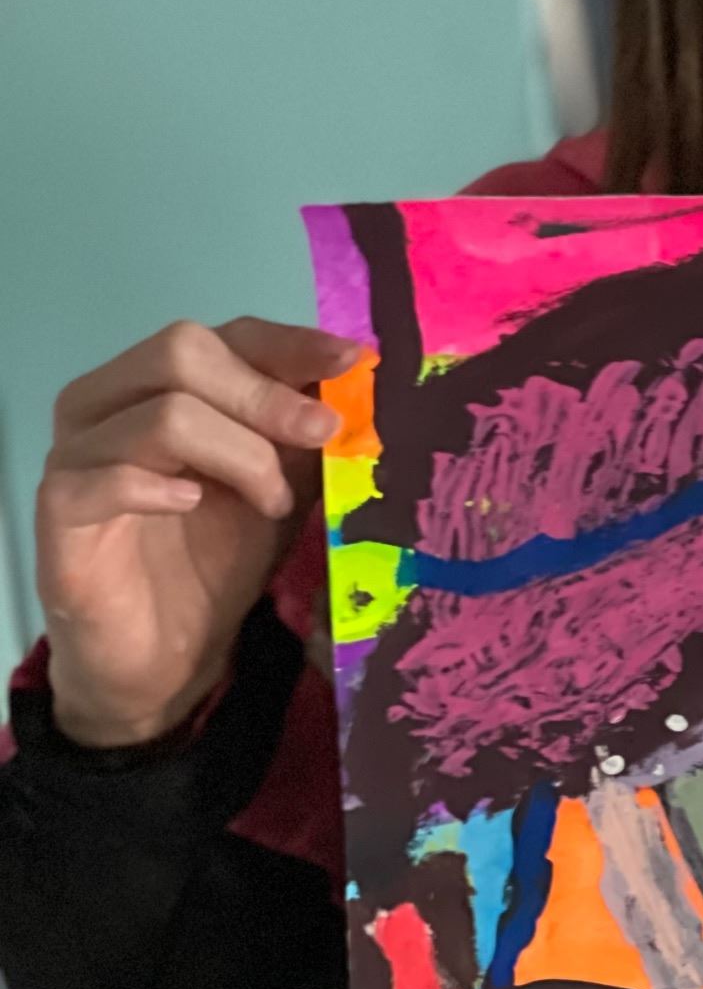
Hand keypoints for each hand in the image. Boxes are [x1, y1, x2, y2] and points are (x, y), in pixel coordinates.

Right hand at [35, 318, 359, 747]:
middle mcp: (106, 403)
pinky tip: (192, 504)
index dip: (290, 342)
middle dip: (266, 393)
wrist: (167, 655)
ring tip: (272, 503)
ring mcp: (75, 454)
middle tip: (321, 433)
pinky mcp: (59, 512)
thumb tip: (356, 378)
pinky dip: (160, 486)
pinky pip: (106, 478)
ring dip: (239, 453)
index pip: (224, 334)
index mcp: (159, 383)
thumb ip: (302, 431)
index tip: (352, 361)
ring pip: (162, 413)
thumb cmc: (218, 557)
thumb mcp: (279, 481)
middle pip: (182, 352)